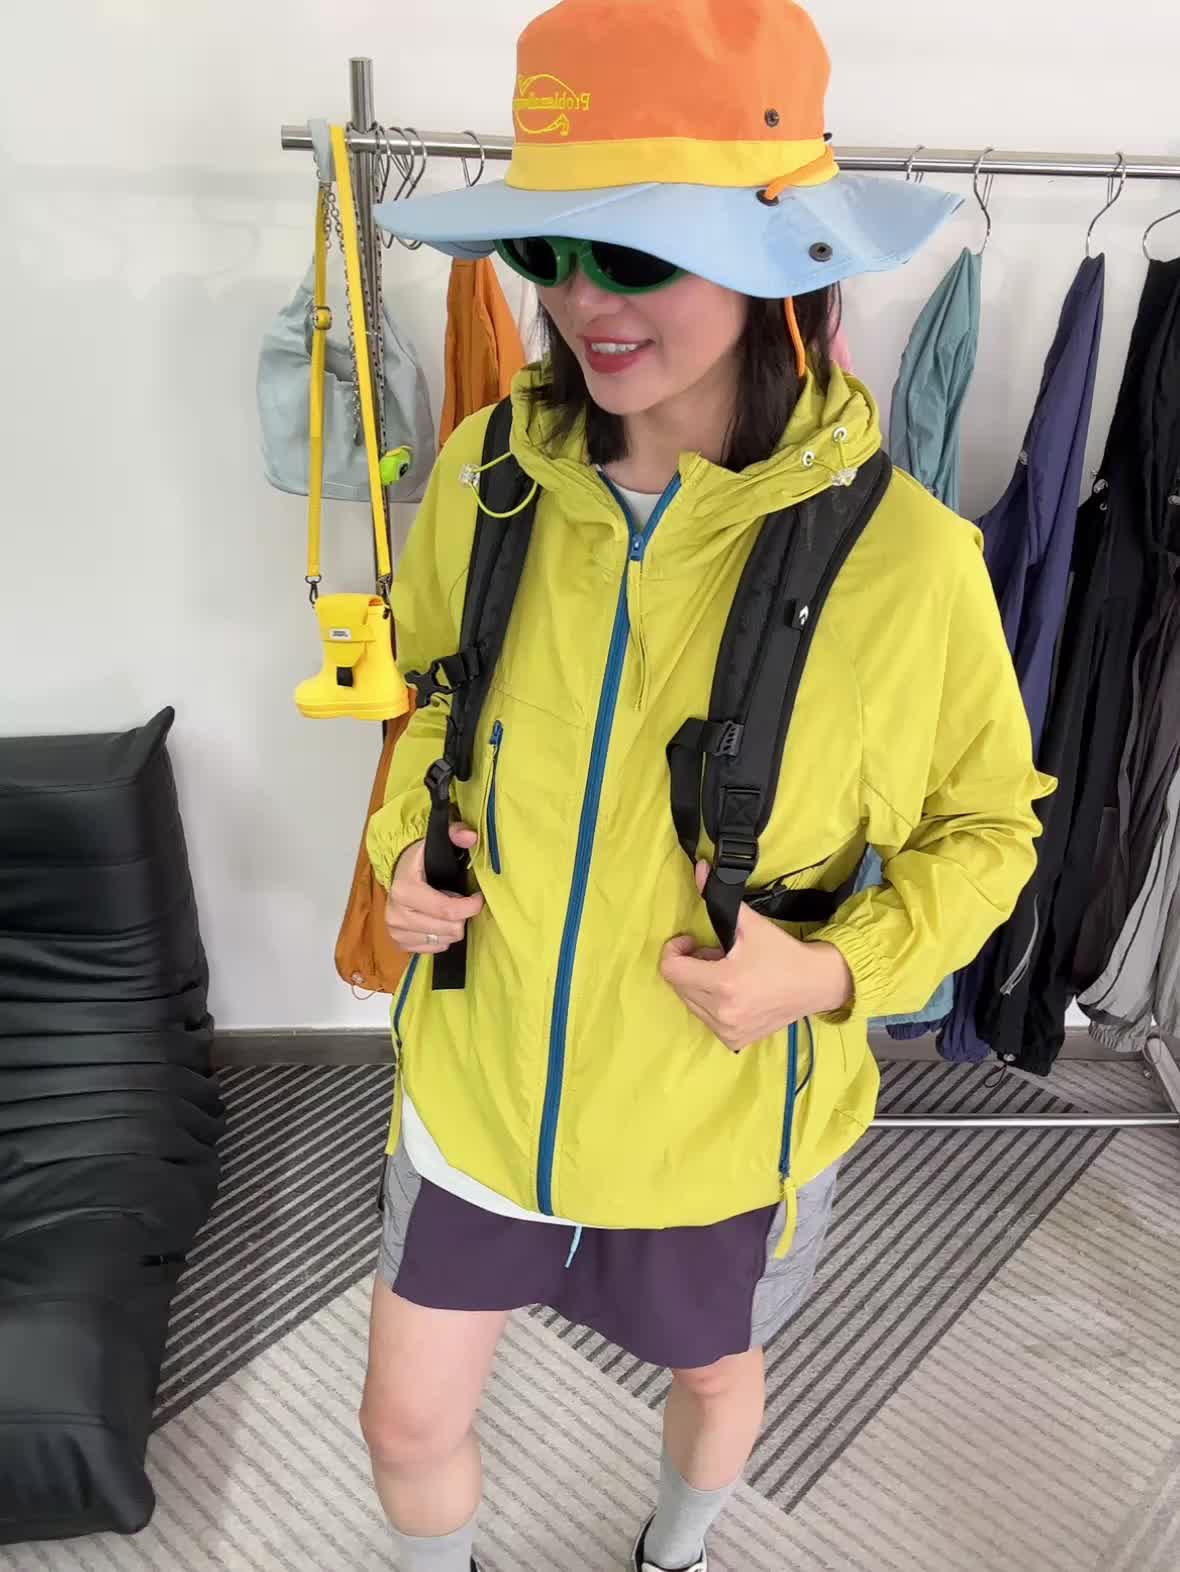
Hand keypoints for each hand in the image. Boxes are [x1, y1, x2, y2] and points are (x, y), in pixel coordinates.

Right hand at [384, 824, 484, 955]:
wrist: (397, 875)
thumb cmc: (421, 861)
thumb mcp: (436, 842)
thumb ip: (455, 833)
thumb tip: (470, 836)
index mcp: (404, 889)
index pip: (447, 910)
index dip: (470, 906)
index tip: (477, 898)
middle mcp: (396, 914)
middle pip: (449, 929)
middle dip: (460, 916)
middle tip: (456, 900)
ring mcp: (396, 931)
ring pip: (445, 941)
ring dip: (451, 927)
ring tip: (444, 909)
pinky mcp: (400, 944)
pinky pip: (434, 950)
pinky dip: (441, 937)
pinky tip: (437, 921)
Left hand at [660, 861, 853, 1052]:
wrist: (815, 984)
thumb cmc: (782, 953)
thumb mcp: (750, 924)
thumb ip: (720, 898)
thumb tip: (699, 868)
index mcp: (724, 984)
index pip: (671, 970)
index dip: (675, 950)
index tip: (691, 941)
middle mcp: (722, 1013)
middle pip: (679, 985)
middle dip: (691, 965)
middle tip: (716, 954)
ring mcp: (728, 1031)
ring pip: (690, 1002)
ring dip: (699, 984)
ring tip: (726, 972)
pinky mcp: (735, 1040)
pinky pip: (705, 1018)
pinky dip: (711, 1003)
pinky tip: (733, 992)